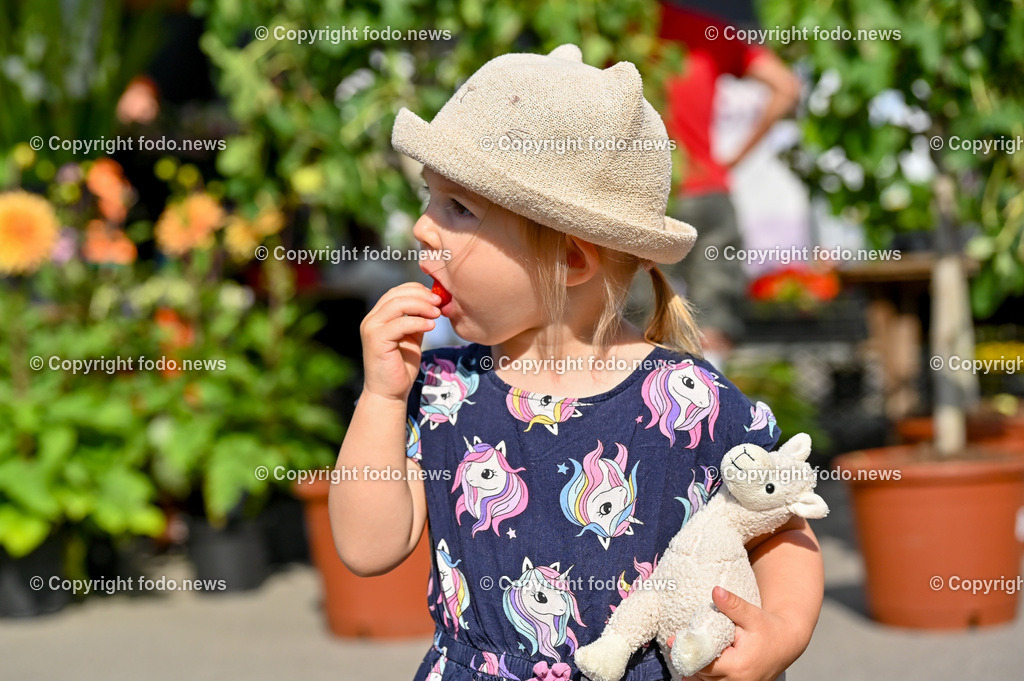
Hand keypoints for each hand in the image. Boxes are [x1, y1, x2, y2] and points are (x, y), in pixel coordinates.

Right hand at [359, 282, 440, 401]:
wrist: (389, 393)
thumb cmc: (401, 366)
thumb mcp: (412, 337)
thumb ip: (417, 320)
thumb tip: (433, 302)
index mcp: (378, 316)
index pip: (396, 292)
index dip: (417, 290)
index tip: (436, 297)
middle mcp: (371, 319)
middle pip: (396, 294)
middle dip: (421, 295)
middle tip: (439, 302)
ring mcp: (371, 329)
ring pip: (397, 305)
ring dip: (421, 306)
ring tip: (437, 313)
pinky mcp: (376, 340)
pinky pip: (399, 324)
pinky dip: (418, 322)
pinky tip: (431, 326)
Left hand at [668, 586, 801, 680]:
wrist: (787, 643)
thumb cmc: (769, 628)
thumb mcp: (752, 614)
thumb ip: (733, 605)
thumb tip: (716, 591)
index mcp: (739, 666)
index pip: (704, 665)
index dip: (687, 652)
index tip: (671, 640)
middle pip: (702, 676)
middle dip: (687, 660)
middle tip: (672, 644)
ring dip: (694, 669)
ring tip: (681, 652)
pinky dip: (703, 675)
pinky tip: (694, 664)